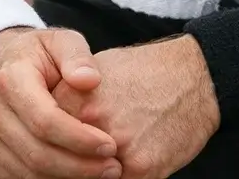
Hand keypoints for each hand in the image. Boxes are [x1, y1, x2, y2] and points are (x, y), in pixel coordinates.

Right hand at [0, 26, 120, 178]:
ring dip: (67, 178)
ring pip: (27, 171)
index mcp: (9, 79)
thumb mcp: (59, 41)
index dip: (79, 138)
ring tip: (102, 173)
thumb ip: (77, 56)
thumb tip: (90, 80)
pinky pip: (17, 177)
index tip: (110, 145)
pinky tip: (77, 174)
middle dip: (79, 166)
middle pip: (37, 153)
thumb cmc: (37, 53)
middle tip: (113, 168)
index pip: (45, 120)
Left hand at [53, 36, 220, 178]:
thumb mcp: (100, 70)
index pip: (41, 140)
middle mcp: (90, 122)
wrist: (197, 77)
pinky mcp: (141, 168)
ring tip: (108, 160)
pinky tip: (126, 164)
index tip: (50, 155)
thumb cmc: (148, 73)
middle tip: (73, 164)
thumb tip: (43, 126)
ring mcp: (115, 147)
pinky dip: (118, 178)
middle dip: (64, 167)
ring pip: (85, 176)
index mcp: (73, 97)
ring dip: (89, 173)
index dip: (46, 152)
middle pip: (59, 164)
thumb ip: (69, 99)